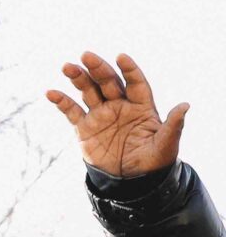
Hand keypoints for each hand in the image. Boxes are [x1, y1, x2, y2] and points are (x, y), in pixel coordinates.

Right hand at [49, 50, 187, 178]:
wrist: (129, 181)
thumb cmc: (152, 162)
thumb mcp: (166, 144)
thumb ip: (173, 125)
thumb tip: (185, 105)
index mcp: (141, 106)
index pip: (136, 82)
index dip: (129, 69)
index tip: (121, 57)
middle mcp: (120, 106)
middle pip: (108, 82)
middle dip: (98, 68)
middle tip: (86, 55)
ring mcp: (101, 115)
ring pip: (88, 91)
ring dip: (78, 78)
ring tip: (67, 67)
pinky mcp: (85, 127)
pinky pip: (71, 111)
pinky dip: (61, 101)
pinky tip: (51, 93)